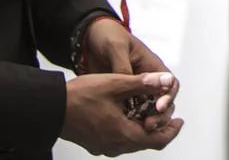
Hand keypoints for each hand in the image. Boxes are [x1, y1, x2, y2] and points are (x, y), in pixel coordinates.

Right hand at [63, 72, 182, 154]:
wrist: (49, 107)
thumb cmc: (80, 96)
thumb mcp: (115, 84)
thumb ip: (144, 83)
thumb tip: (168, 81)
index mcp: (122, 134)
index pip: (157, 141)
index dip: (171, 131)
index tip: (179, 121)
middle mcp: (113, 145)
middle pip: (145, 144)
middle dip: (160, 131)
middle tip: (169, 118)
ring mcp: (102, 146)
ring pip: (132, 144)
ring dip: (144, 132)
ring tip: (151, 115)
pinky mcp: (93, 143)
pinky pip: (118, 142)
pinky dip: (129, 132)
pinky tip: (129, 118)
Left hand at [81, 18, 179, 119]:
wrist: (87, 39)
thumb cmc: (108, 36)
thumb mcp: (116, 47)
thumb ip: (123, 65)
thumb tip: (131, 83)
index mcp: (151, 65)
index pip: (169, 83)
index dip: (168, 96)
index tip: (159, 107)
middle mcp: (146, 79)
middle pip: (162, 101)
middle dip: (160, 115)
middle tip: (149, 125)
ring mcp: (134, 90)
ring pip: (148, 110)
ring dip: (146, 121)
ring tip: (138, 131)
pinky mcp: (120, 97)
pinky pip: (130, 112)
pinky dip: (130, 121)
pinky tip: (123, 128)